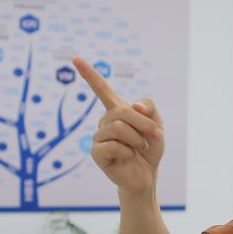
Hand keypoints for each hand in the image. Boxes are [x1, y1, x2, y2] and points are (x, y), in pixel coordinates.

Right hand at [74, 57, 164, 196]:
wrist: (146, 175)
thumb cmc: (149, 148)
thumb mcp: (157, 124)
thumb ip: (149, 108)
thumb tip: (132, 105)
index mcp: (117, 109)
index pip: (101, 88)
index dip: (89, 74)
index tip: (75, 58)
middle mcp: (105, 120)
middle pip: (122, 111)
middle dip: (143, 124)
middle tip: (154, 137)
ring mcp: (99, 136)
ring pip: (118, 128)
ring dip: (137, 139)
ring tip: (139, 149)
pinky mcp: (96, 153)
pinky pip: (112, 146)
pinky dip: (127, 152)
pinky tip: (127, 158)